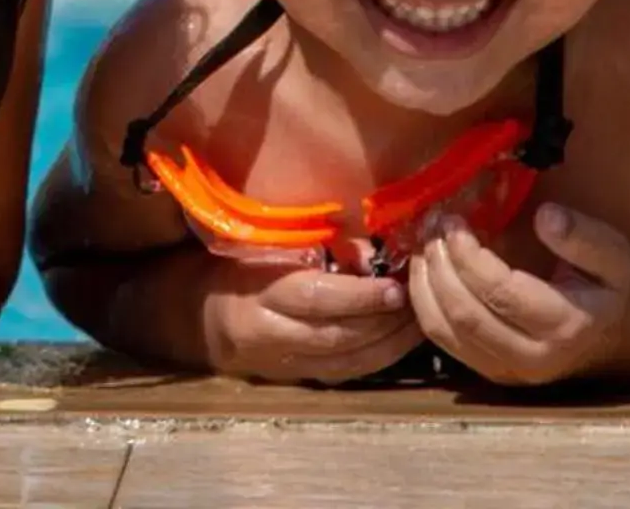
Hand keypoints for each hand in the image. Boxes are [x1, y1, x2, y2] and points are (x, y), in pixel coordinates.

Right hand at [196, 254, 424, 384]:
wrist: (210, 322)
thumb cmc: (244, 271)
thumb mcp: (268, 250)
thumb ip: (316, 250)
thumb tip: (371, 251)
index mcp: (262, 294)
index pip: (316, 299)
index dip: (358, 296)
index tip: (394, 286)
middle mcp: (276, 335)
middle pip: (338, 335)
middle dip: (383, 321)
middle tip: (418, 300)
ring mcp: (290, 363)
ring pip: (349, 361)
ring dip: (390, 342)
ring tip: (419, 319)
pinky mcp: (304, 379)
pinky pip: (350, 373)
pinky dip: (382, 358)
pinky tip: (404, 340)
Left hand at [406, 203, 629, 386]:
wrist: (604, 332)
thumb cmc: (603, 286)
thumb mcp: (612, 254)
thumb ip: (582, 236)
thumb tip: (545, 217)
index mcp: (567, 326)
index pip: (501, 292)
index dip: (469, 256)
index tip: (454, 221)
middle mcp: (533, 358)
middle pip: (466, 314)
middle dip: (441, 266)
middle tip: (432, 228)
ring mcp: (506, 371)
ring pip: (445, 331)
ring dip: (424, 284)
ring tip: (423, 246)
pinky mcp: (486, 371)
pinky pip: (441, 341)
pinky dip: (423, 304)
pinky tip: (425, 272)